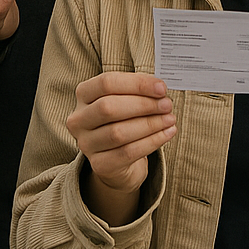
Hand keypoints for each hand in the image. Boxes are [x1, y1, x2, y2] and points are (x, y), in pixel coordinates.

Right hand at [67, 71, 176, 224]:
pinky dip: (152, 141)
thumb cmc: (123, 120)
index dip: (137, 84)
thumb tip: (159, 88)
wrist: (117, 159)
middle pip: (109, 107)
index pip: (106, 83)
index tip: (161, 88)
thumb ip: (137, 90)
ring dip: (150, 124)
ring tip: (170, 119)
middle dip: (144, 104)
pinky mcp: (99, 165)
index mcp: (83, 94)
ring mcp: (86, 144)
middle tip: (167, 105)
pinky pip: (128, 152)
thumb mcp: (125, 99)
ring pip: (118, 132)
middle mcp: (79, 119)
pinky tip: (167, 133)